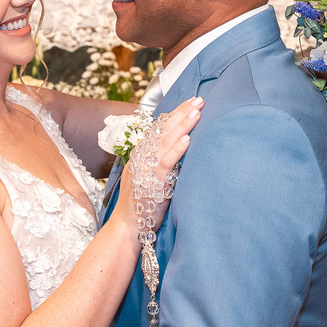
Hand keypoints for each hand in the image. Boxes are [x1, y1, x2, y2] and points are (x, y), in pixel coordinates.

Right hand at [111, 97, 201, 235]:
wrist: (128, 227)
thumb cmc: (142, 204)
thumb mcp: (151, 177)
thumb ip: (163, 163)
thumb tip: (181, 150)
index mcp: (141, 154)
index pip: (159, 128)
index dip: (175, 114)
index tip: (190, 103)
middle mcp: (141, 157)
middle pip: (162, 129)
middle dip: (181, 113)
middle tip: (198, 100)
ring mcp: (145, 168)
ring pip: (164, 141)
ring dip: (182, 125)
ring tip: (197, 112)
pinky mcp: (150, 182)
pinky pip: (164, 162)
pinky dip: (176, 150)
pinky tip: (187, 139)